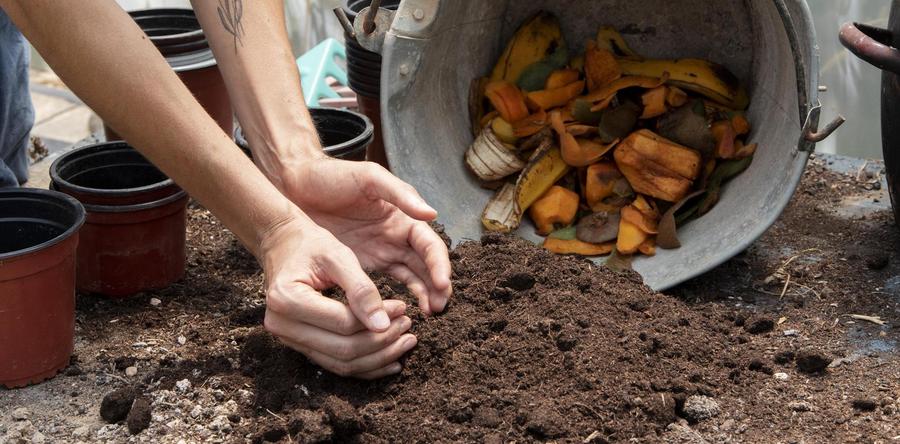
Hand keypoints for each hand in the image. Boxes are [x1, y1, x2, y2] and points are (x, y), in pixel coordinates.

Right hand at [259, 216, 417, 378]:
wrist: (283, 246)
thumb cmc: (311, 245)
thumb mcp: (337, 256)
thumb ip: (361, 289)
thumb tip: (383, 326)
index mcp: (287, 299)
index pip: (343, 323)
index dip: (378, 320)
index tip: (403, 308)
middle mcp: (282, 325)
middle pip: (343, 350)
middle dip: (382, 342)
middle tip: (408, 326)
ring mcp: (288, 339)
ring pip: (341, 363)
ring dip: (377, 357)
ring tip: (405, 342)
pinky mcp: (300, 345)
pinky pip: (336, 364)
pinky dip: (365, 366)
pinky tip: (390, 361)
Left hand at [276, 158, 452, 314]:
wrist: (296, 184)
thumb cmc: (333, 176)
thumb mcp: (369, 177)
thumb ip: (400, 194)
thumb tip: (432, 213)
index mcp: (403, 217)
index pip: (430, 245)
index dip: (439, 264)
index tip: (443, 284)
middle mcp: (397, 237)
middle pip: (426, 265)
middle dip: (437, 286)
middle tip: (439, 307)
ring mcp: (381, 252)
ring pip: (411, 278)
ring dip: (423, 295)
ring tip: (429, 314)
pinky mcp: (362, 265)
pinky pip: (386, 285)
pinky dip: (397, 298)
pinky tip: (401, 313)